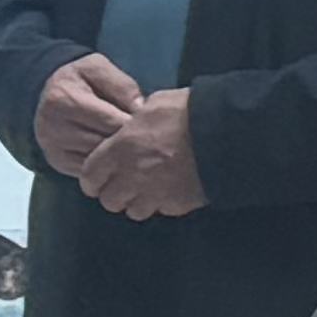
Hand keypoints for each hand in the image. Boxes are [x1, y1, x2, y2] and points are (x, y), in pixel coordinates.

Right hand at [32, 50, 140, 180]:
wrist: (49, 94)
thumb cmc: (81, 80)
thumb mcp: (98, 68)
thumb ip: (120, 84)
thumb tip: (139, 108)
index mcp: (63, 99)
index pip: (111, 121)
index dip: (135, 123)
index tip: (149, 122)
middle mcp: (52, 126)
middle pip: (105, 143)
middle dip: (129, 141)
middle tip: (148, 138)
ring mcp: (52, 147)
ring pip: (99, 161)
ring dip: (120, 156)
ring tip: (135, 146)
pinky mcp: (57, 161)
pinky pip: (90, 170)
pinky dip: (107, 166)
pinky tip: (118, 156)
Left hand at [78, 88, 204, 220]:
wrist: (227, 133)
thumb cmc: (188, 112)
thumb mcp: (155, 105)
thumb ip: (136, 122)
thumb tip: (135, 126)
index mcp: (121, 150)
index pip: (90, 176)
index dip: (92, 179)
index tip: (98, 176)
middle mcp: (133, 176)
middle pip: (109, 200)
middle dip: (113, 193)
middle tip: (123, 183)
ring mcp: (156, 194)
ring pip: (133, 211)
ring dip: (136, 202)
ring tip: (147, 190)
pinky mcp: (178, 205)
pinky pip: (161, 211)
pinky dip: (161, 204)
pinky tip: (170, 191)